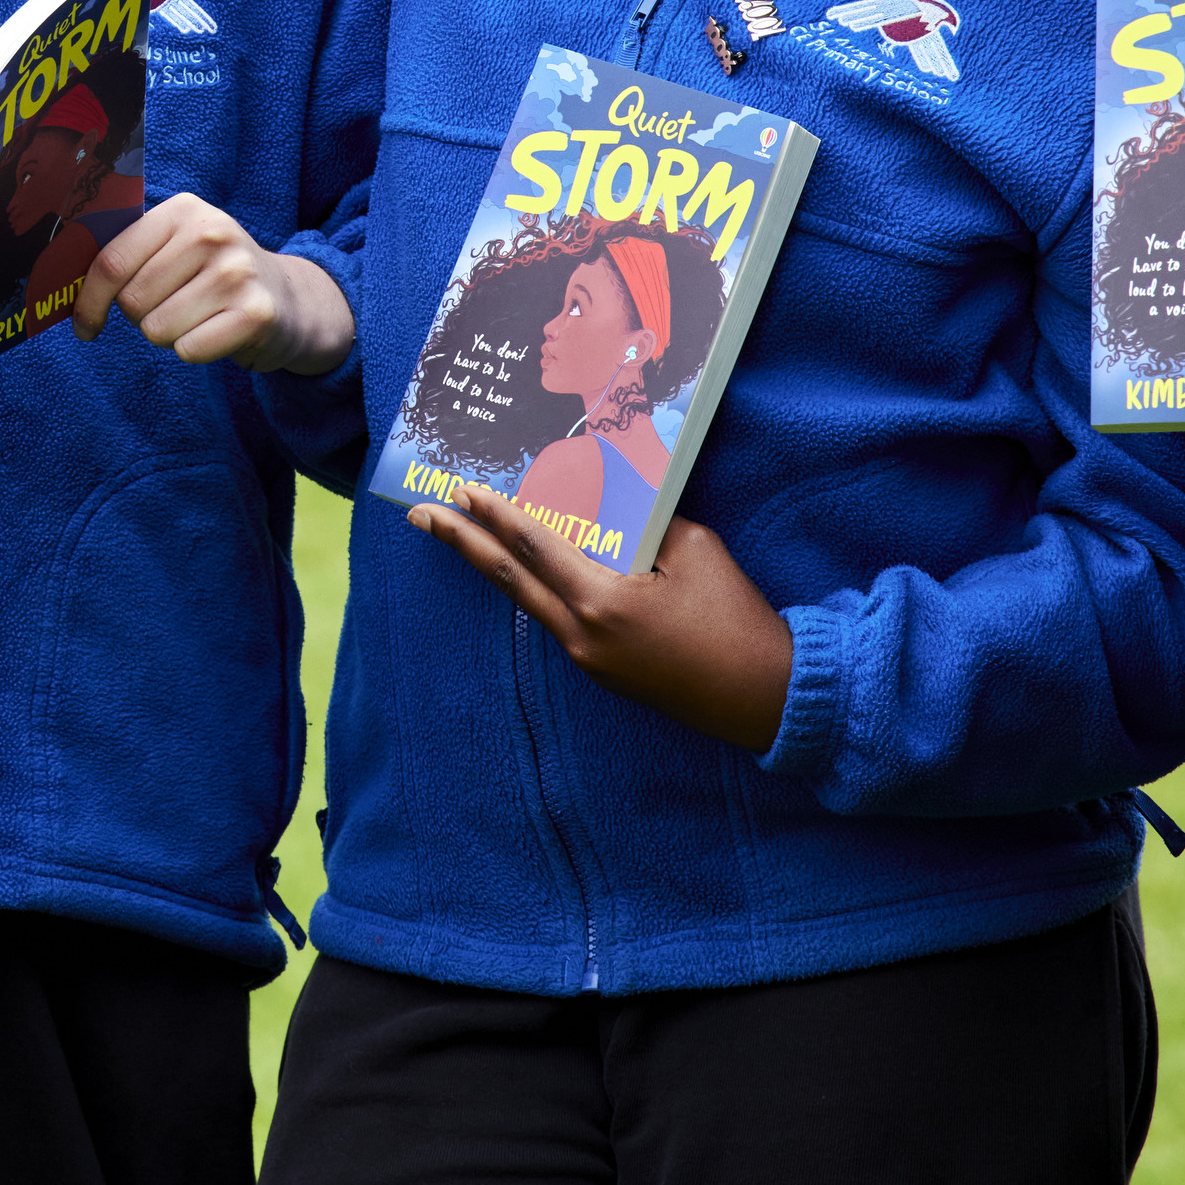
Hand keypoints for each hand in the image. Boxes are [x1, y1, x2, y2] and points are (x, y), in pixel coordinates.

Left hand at [70, 194, 355, 374]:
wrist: (291, 299)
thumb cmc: (213, 275)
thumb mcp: (176, 246)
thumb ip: (127, 253)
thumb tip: (56, 280)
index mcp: (182, 210)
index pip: (111, 262)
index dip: (88, 301)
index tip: (85, 325)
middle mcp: (211, 233)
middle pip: (132, 301)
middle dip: (141, 316)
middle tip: (173, 306)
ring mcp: (237, 271)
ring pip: (157, 329)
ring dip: (170, 334)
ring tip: (199, 316)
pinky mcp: (256, 313)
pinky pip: (188, 350)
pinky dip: (195, 350)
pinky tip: (218, 332)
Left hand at [409, 488, 792, 751]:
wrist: (764, 696)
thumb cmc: (734, 618)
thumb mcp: (694, 550)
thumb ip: (647, 523)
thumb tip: (616, 506)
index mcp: (602, 601)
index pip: (535, 546)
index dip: (495, 514)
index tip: (461, 489)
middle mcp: (582, 634)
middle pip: (507, 579)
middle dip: (460, 543)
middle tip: (420, 514)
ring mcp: (588, 659)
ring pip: (528, 602)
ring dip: (493, 567)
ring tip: (460, 537)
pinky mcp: (603, 673)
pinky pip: (558, 620)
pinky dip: (535, 589)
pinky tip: (527, 570)